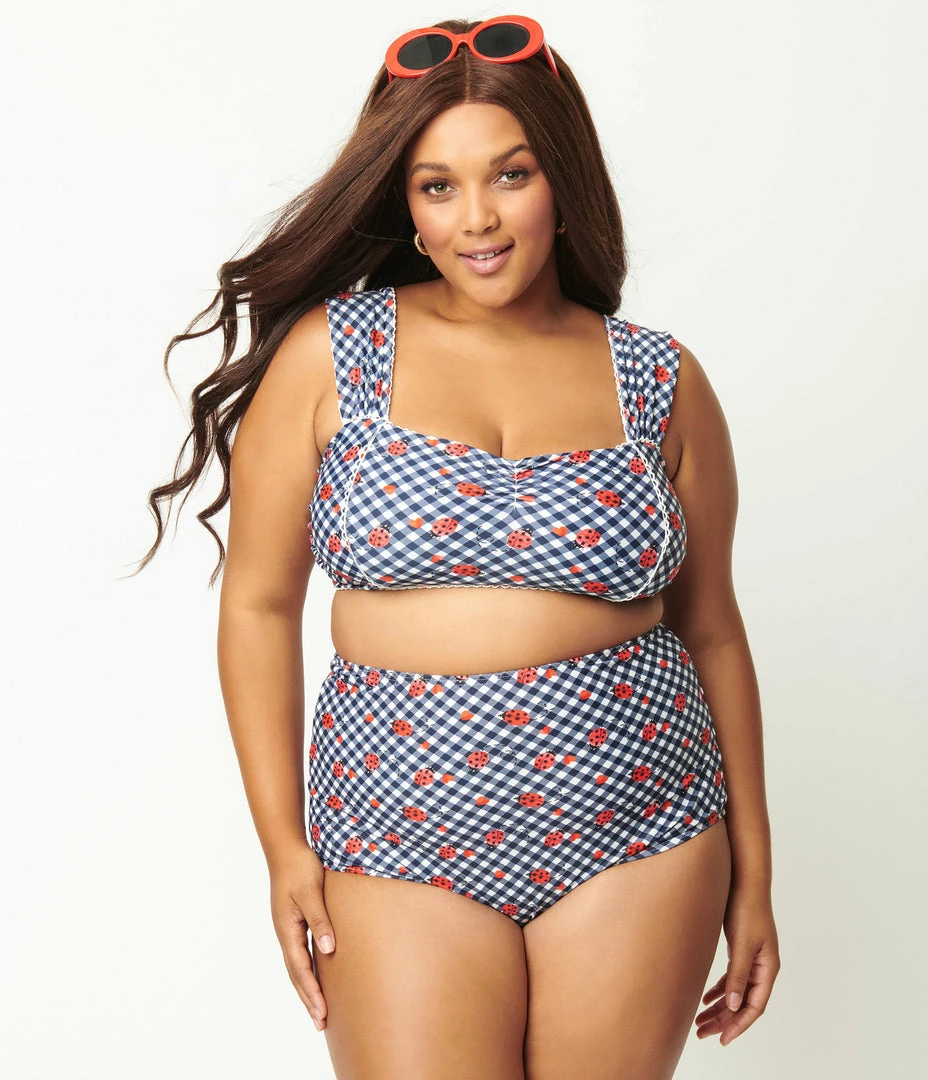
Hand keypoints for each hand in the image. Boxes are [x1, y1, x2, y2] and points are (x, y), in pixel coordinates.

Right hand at [268, 844, 336, 1030]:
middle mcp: (286, 933)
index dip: (311, 993)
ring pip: (297, 965)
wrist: (286, 848)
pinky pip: (302, 952)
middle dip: (308, 999)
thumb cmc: (300, 868)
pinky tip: (318, 976)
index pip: (300, 969)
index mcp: (287, 930)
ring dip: (308, 988)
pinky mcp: (295, 921)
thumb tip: (329, 950)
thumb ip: (320, 921)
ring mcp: (289, 928)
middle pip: (296, 974)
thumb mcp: (312, 893)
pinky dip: (309, 970)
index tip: (322, 1013)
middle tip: (321, 1024)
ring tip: (319, 1009)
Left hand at [696, 882, 779, 1045]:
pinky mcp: (741, 950)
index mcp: (767, 969)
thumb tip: (732, 1005)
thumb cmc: (747, 909)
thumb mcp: (742, 944)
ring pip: (735, 992)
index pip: (754, 1006)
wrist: (744, 881)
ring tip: (699, 1022)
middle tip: (702, 1034)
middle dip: (724, 1020)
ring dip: (719, 1008)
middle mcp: (762, 967)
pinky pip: (731, 978)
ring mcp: (752, 959)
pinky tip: (705, 999)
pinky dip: (718, 989)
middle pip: (743, 1002)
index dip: (739, 1025)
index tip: (722, 1039)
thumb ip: (738, 974)